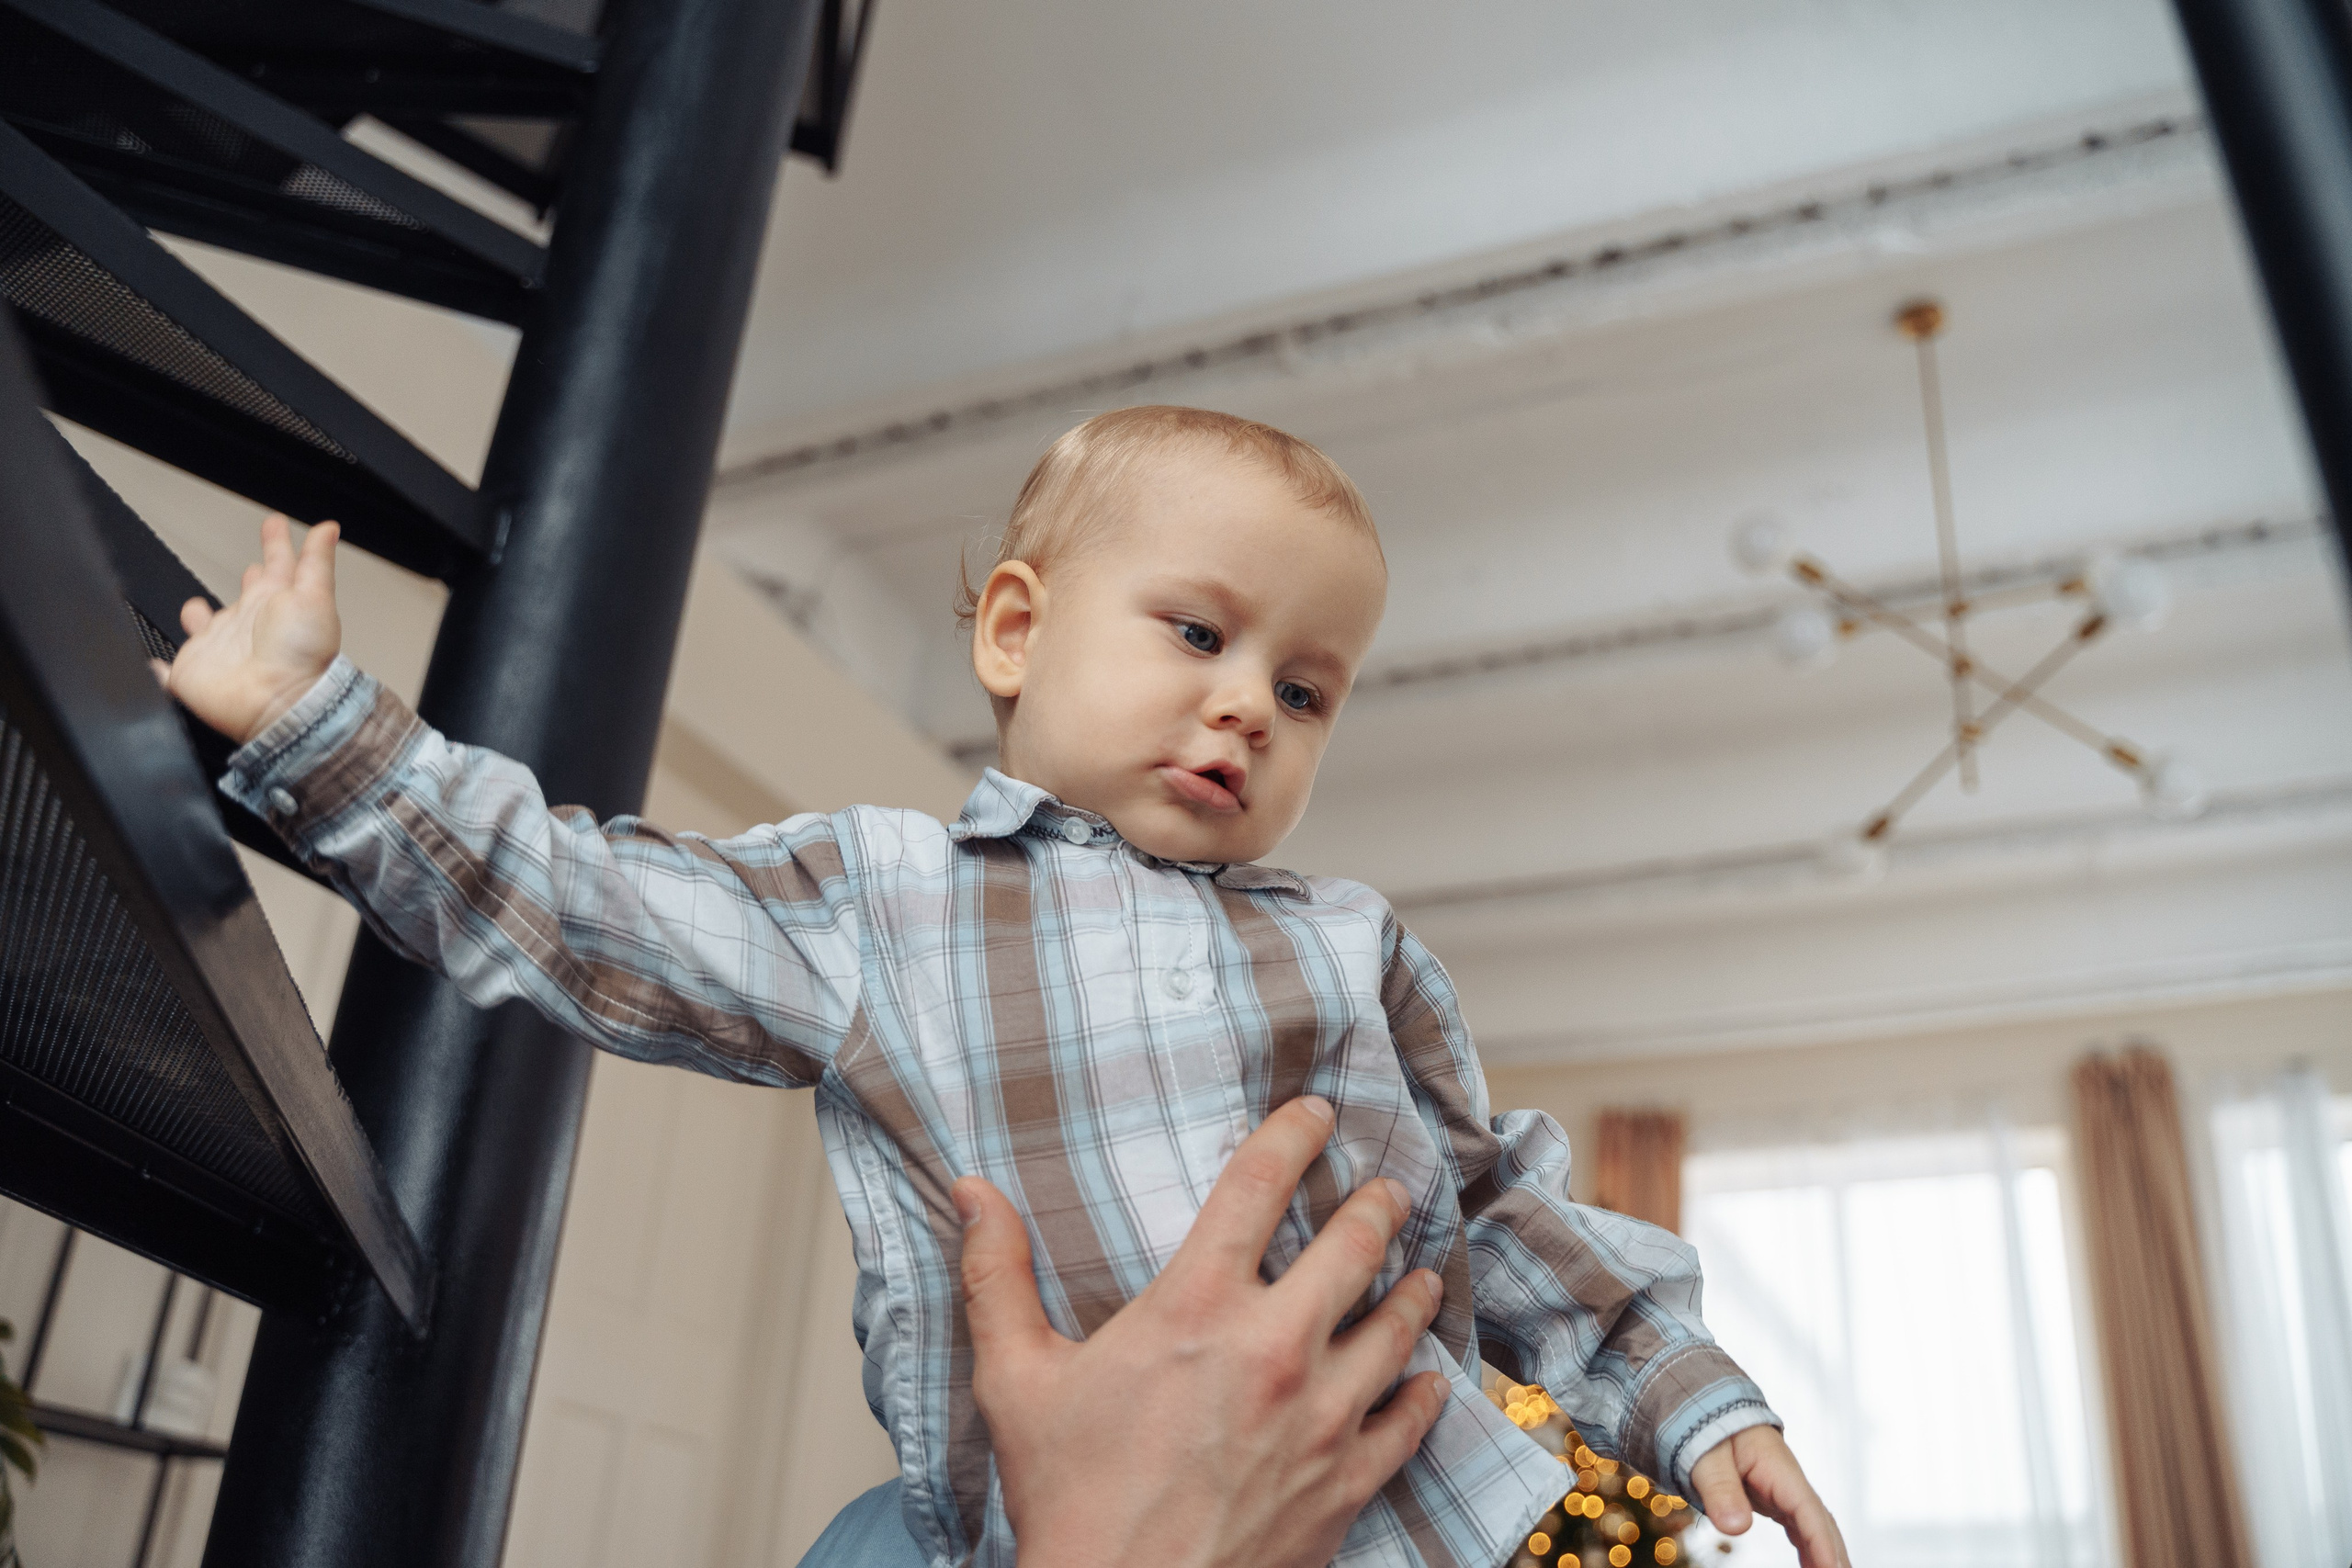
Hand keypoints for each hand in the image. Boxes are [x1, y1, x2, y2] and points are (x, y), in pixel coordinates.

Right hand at [159, 514, 341, 743]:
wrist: (279, 704)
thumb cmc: (302, 657)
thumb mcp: (314, 597)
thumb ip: (316, 561)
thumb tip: (328, 528)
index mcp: (276, 605)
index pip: (277, 566)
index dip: (276, 545)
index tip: (274, 524)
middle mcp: (248, 626)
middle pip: (245, 599)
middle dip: (246, 582)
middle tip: (251, 568)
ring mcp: (219, 651)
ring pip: (204, 630)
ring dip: (198, 618)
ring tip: (196, 609)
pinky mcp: (191, 676)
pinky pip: (167, 675)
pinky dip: (157, 672)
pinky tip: (154, 668)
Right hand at [956, 1095, 1449, 1567]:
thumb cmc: (1070, 1500)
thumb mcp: (1016, 1380)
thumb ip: (997, 1276)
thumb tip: (971, 1193)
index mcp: (1197, 1308)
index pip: (1258, 1185)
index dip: (1293, 1135)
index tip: (1316, 1113)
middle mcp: (1275, 1347)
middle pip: (1355, 1245)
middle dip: (1377, 1206)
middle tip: (1388, 1190)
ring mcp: (1322, 1416)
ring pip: (1398, 1327)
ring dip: (1414, 1290)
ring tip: (1422, 1272)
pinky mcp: (1346, 1481)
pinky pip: (1410, 1420)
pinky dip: (1424, 1391)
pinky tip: (1428, 1379)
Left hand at [1691, 1424, 1848, 1567]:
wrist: (1711, 1412)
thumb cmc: (1709, 1430)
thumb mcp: (1707, 1457)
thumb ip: (1720, 1489)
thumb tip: (1736, 1528)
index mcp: (1778, 1469)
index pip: (1806, 1509)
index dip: (1821, 1541)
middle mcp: (1790, 1482)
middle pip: (1821, 1522)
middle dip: (1834, 1553)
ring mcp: (1786, 1492)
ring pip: (1816, 1527)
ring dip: (1828, 1553)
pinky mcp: (1778, 1500)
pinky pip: (1801, 1528)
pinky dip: (1811, 1549)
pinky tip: (1816, 1567)